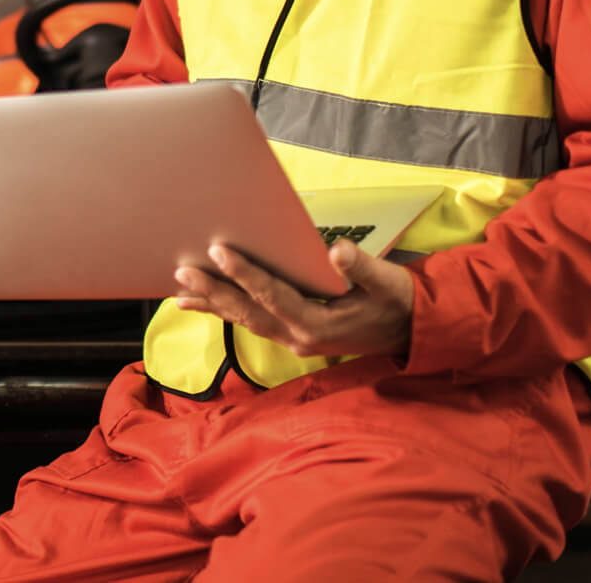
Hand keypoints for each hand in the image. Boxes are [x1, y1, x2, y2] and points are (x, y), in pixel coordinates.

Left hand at [173, 239, 413, 359]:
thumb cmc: (398, 302)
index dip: (244, 273)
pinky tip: (202, 303)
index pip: (273, 295)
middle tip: (182, 270)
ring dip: (214, 304)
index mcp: (319, 324)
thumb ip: (362, 267)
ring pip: (245, 321)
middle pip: (248, 312)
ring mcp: (294, 339)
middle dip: (214, 291)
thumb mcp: (388, 282)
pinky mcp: (293, 335)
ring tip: (179, 292)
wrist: (411, 331)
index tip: (218, 250)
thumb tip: (337, 250)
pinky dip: (226, 312)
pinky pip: (253, 323)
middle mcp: (300, 336)